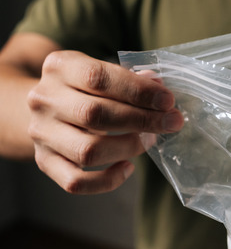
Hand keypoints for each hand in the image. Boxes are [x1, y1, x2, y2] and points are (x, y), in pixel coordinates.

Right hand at [26, 50, 183, 193]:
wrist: (40, 104)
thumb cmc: (82, 87)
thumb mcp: (100, 72)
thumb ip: (128, 78)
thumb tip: (158, 87)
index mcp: (60, 67)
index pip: (98, 78)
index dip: (138, 91)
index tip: (168, 101)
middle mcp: (44, 99)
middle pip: (95, 115)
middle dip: (142, 120)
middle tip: (172, 122)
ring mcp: (40, 133)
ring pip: (88, 151)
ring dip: (128, 148)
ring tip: (150, 140)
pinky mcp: (43, 161)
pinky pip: (75, 181)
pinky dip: (107, 180)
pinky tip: (128, 168)